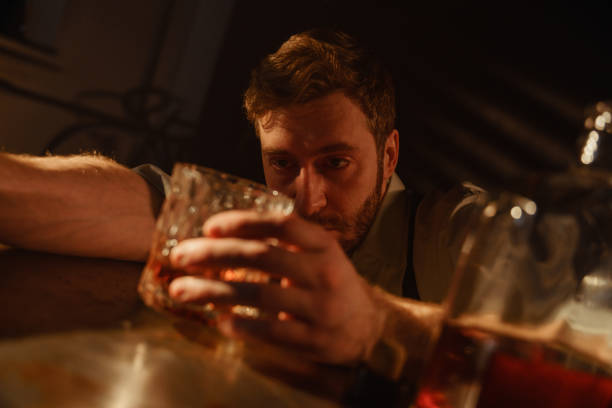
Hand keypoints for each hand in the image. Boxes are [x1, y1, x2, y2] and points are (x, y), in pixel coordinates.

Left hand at [167, 210, 384, 364]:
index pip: (282, 225)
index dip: (243, 222)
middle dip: (216, 254)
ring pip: (260, 295)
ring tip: (181, 290)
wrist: (368, 327)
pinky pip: (271, 332)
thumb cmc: (331, 284)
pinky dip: (241, 325)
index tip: (209, 226)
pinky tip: (218, 320)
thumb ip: (282, 244)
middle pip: (263, 257)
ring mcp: (320, 307)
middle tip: (181, 255)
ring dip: (214, 291)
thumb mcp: (318, 255)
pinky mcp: (314, 340)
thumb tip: (221, 240)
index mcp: (323, 245)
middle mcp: (324, 272)